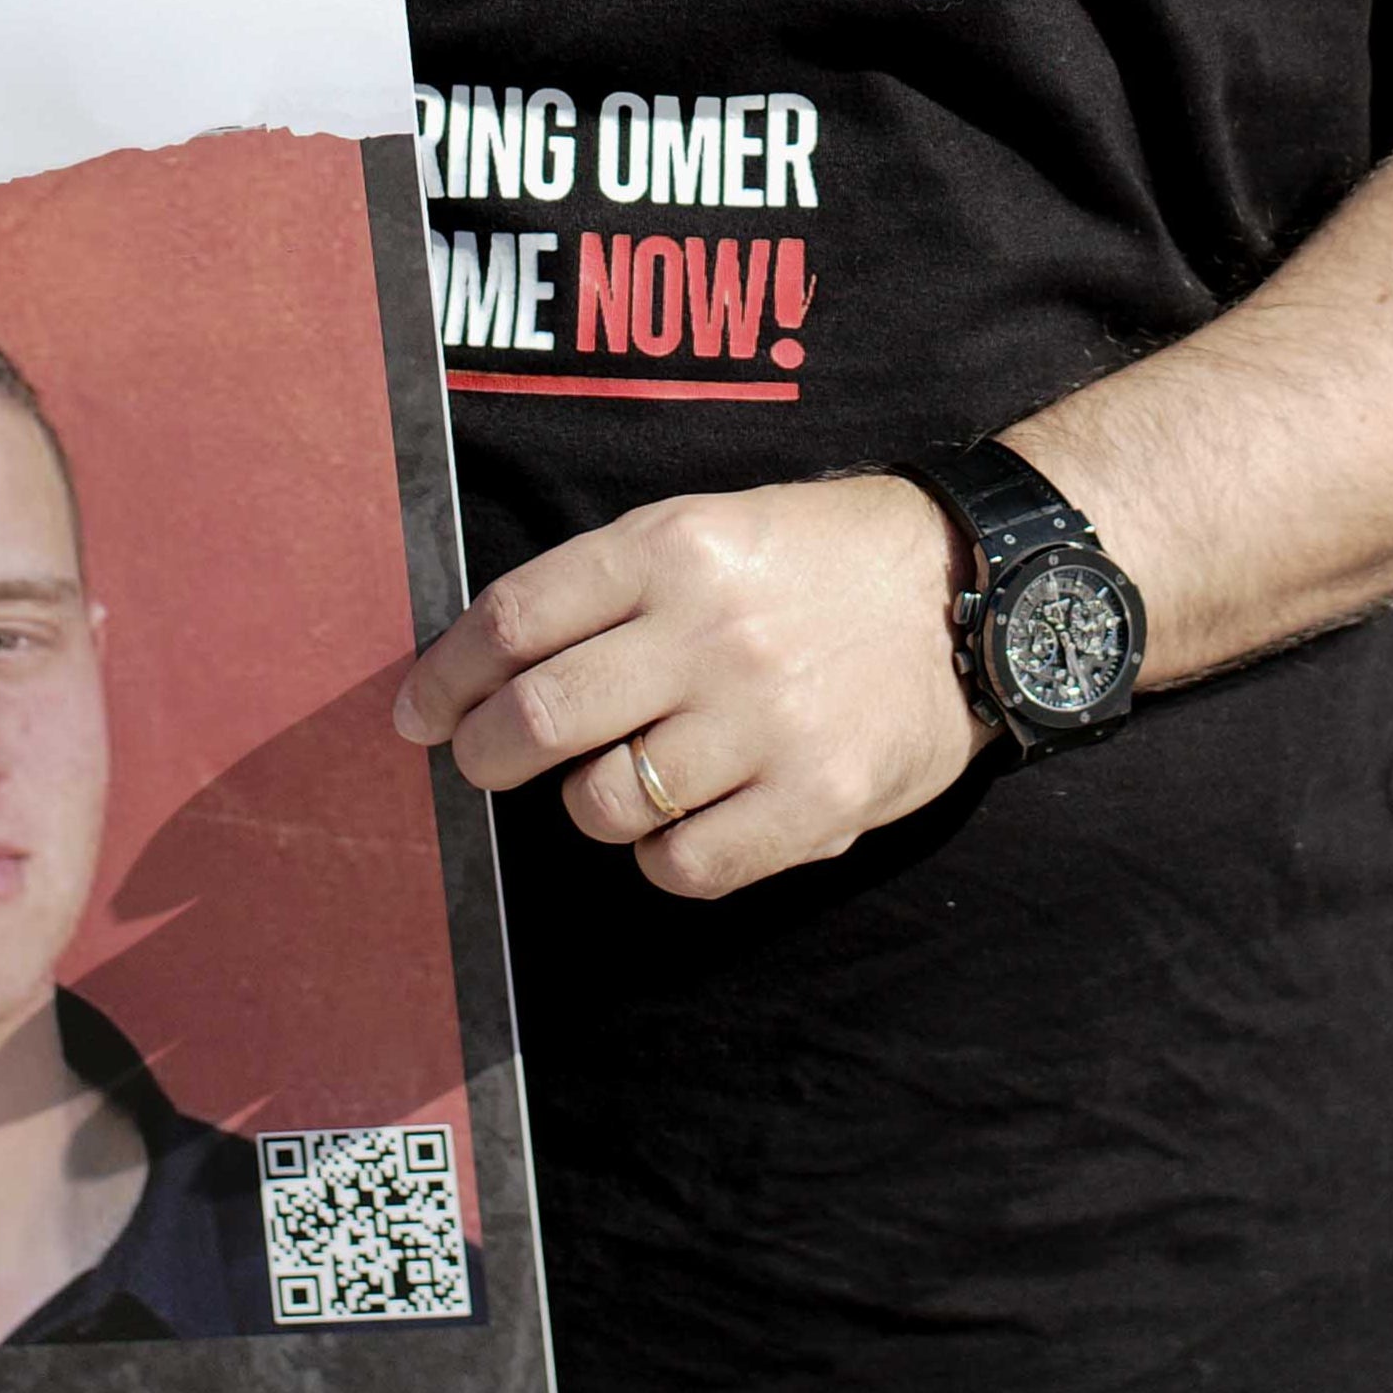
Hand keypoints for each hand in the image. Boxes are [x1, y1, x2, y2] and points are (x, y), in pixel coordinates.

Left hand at [389, 474, 982, 898]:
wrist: (973, 594)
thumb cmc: (817, 563)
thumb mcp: (709, 528)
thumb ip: (605, 591)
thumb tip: (479, 669)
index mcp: (674, 548)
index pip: (514, 620)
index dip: (446, 677)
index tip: (420, 711)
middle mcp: (711, 632)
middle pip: (540, 718)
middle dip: (485, 754)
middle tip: (483, 762)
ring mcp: (764, 723)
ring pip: (602, 803)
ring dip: (589, 802)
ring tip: (623, 776)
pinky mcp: (813, 802)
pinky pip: (683, 864)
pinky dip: (664, 855)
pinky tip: (689, 819)